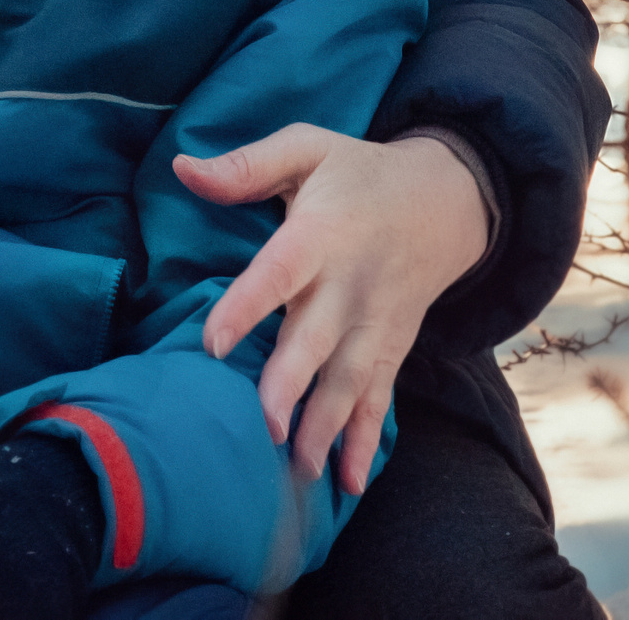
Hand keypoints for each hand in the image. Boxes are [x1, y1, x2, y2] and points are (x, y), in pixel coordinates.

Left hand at [174, 126, 486, 495]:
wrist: (447, 201)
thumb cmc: (359, 173)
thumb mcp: (307, 147)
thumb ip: (245, 165)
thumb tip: (181, 166)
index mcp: (322, 234)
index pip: (279, 273)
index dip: (246, 307)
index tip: (212, 343)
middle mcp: (350, 286)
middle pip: (317, 340)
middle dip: (290, 386)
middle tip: (262, 428)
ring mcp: (376, 322)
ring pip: (348, 380)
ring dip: (325, 426)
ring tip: (298, 469)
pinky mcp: (392, 346)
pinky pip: (378, 397)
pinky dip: (365, 440)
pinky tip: (347, 481)